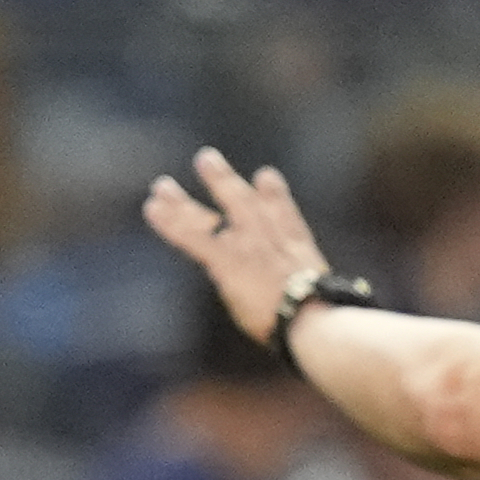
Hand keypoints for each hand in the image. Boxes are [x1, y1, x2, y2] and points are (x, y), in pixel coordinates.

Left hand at [143, 145, 329, 347]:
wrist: (310, 317)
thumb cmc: (325, 319)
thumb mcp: (327, 300)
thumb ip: (316, 295)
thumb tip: (326, 313)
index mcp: (297, 246)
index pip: (283, 212)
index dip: (273, 194)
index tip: (265, 175)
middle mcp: (268, 236)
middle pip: (240, 201)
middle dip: (221, 181)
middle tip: (205, 159)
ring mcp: (245, 244)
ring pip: (208, 215)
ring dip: (183, 201)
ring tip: (161, 186)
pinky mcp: (226, 260)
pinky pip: (192, 236)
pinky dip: (170, 222)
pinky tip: (153, 208)